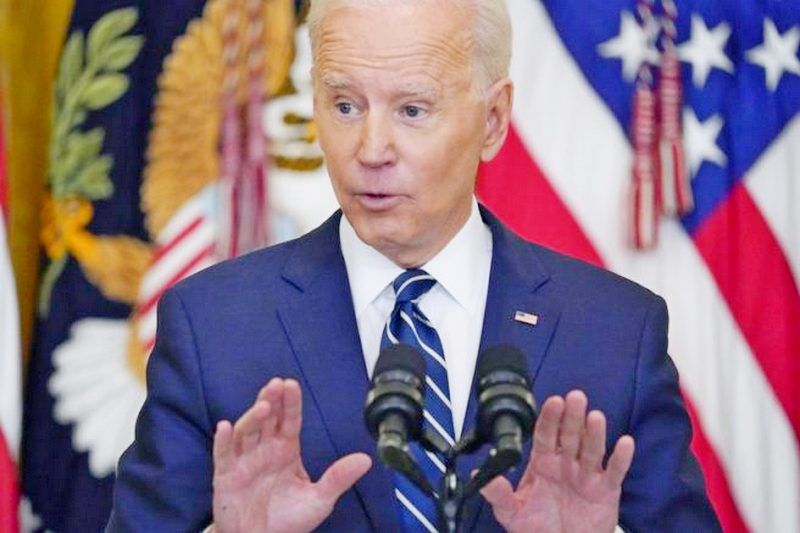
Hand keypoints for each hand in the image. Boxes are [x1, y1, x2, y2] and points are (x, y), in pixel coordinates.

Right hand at [212, 378, 371, 532]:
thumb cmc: (288, 520)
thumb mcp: (319, 500)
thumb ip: (339, 478)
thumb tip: (366, 460)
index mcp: (286, 450)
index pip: (289, 420)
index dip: (290, 403)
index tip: (292, 385)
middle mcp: (264, 450)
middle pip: (267, 419)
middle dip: (271, 400)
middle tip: (277, 385)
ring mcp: (244, 461)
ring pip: (246, 432)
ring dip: (252, 417)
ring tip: (263, 407)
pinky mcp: (226, 477)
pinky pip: (222, 455)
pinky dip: (222, 441)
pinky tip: (225, 427)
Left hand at [481, 390, 634, 532]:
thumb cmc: (539, 527)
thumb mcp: (512, 511)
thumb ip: (498, 493)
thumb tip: (480, 475)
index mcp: (543, 463)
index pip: (546, 435)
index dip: (549, 418)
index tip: (553, 402)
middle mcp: (566, 463)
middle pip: (570, 435)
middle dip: (572, 417)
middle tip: (575, 398)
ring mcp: (587, 475)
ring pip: (592, 449)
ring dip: (594, 433)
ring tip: (595, 417)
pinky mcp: (606, 490)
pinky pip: (615, 472)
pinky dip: (621, 458)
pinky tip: (624, 443)